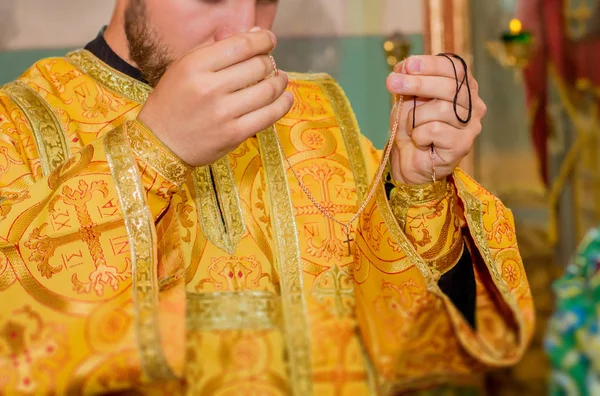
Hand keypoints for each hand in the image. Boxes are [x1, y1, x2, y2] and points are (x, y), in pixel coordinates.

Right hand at [138, 28, 292, 166]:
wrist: (160, 143)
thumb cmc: (172, 103)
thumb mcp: (184, 68)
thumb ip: (218, 51)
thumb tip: (256, 34)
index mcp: (195, 66)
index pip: (241, 45)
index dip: (263, 39)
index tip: (269, 40)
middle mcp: (209, 88)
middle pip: (258, 66)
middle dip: (270, 61)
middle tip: (271, 63)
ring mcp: (223, 113)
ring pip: (267, 90)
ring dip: (280, 81)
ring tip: (280, 79)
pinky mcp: (234, 134)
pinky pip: (269, 116)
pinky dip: (283, 104)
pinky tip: (285, 98)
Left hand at [385, 55, 486, 184]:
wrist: (408, 161)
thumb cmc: (411, 128)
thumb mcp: (406, 99)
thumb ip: (409, 81)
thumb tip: (404, 65)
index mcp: (463, 88)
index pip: (455, 67)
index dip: (431, 64)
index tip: (407, 65)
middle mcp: (473, 104)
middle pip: (450, 86)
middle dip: (417, 83)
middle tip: (392, 83)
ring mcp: (471, 126)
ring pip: (442, 109)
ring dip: (416, 117)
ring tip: (411, 127)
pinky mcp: (463, 144)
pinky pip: (435, 129)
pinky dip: (419, 134)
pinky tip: (420, 142)